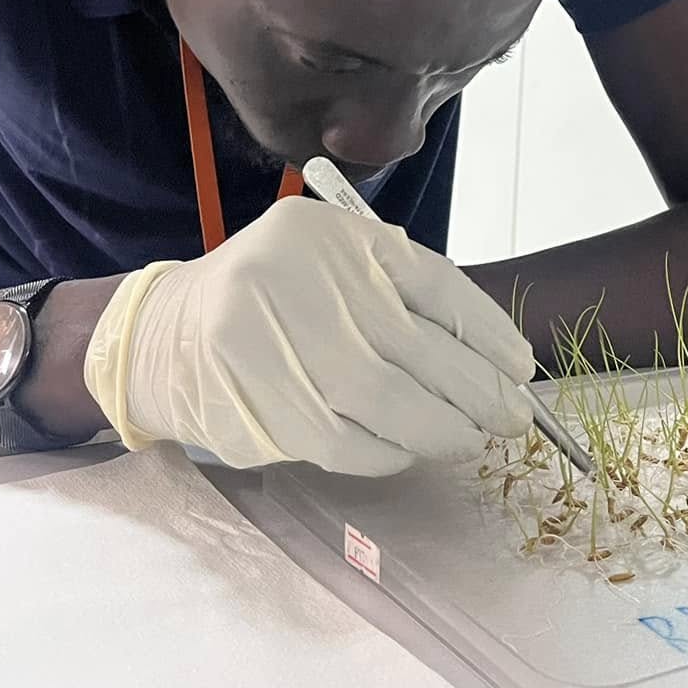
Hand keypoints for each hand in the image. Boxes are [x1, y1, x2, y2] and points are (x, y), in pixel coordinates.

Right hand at [83, 197, 533, 474]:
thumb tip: (492, 360)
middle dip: (476, 391)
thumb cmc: (274, 301)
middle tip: (513, 418)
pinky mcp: (252, 401)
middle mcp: (299, 277)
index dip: (486, 331)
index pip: (431, 282)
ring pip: (382, 401)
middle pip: (414, 347)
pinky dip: (386, 452)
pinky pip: (343, 440)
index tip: (520, 368)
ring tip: (469, 438)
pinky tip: (407, 450)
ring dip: (438, 429)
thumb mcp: (332, 268)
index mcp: (332, 235)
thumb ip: (399, 296)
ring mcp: (270, 339)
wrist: (166, 336)